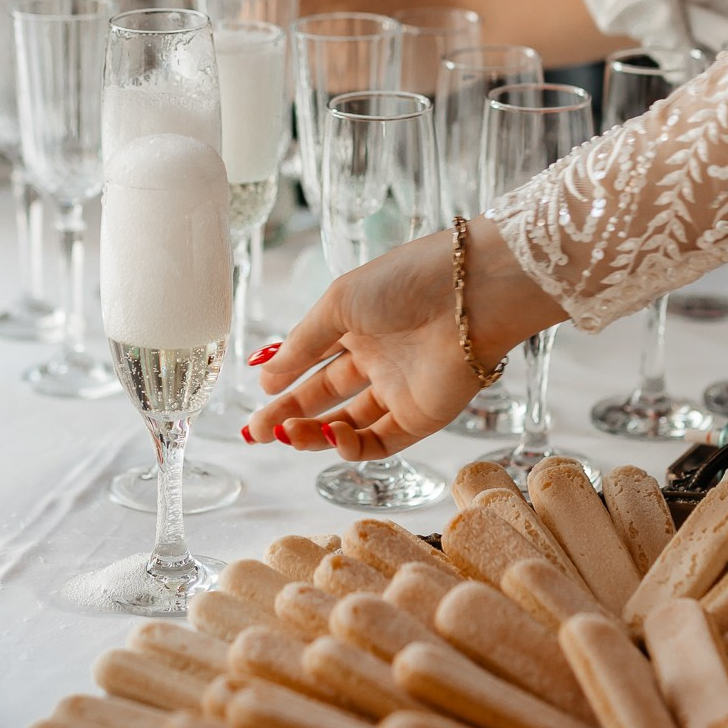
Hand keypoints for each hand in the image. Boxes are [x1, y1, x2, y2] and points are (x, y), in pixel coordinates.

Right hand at [246, 218, 566, 458]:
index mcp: (358, 324)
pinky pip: (380, 442)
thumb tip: (262, 374)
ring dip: (313, 432)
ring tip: (284, 433)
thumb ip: (302, 344)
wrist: (471, 293)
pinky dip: (351, 445)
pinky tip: (330, 433)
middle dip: (287, 414)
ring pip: (347, 423)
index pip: (312, 358)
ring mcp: (399, 389)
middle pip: (325, 395)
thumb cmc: (404, 282)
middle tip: (256, 432)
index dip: (283, 377)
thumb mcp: (338, 303)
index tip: (258, 393)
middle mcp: (378, 358)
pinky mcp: (422, 417)